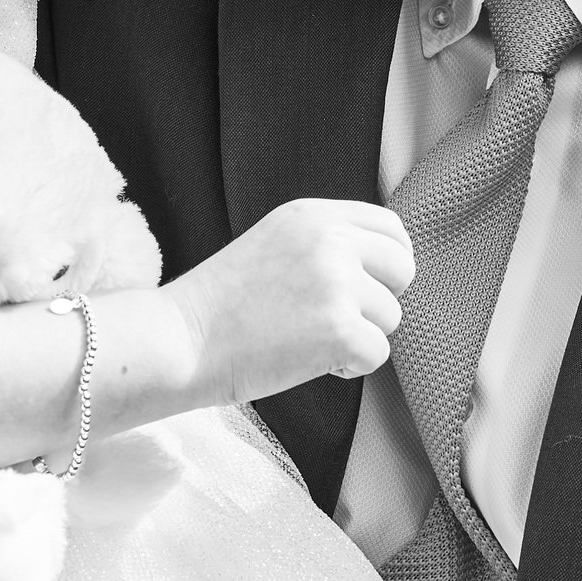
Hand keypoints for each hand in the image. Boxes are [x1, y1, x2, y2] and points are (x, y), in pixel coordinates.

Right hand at [162, 198, 414, 406]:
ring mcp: (336, 284)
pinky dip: (349, 366)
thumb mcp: (276, 243)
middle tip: (340, 318)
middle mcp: (330, 240)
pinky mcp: (338, 329)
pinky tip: (308, 360)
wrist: (179, 341)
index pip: (390, 226)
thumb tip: (384, 265)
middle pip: (402, 267)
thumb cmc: (220, 304)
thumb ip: (325, 243)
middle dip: (380, 299)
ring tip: (308, 339)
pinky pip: (378, 354)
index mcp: (313, 214)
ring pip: (391, 316)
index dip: (388, 260)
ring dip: (359, 336)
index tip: (371, 284)